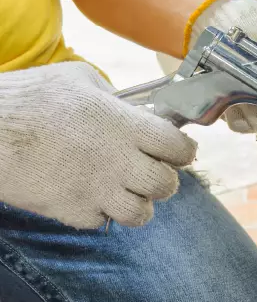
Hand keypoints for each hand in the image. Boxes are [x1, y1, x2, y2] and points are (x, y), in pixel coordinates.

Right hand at [0, 62, 196, 228]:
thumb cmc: (28, 98)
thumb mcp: (78, 79)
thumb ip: (114, 97)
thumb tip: (133, 109)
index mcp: (124, 125)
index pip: (180, 148)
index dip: (183, 150)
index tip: (177, 149)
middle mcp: (117, 161)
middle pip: (167, 185)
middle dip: (164, 179)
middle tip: (150, 170)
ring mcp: (95, 190)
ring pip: (142, 214)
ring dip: (138, 202)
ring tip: (125, 189)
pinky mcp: (72, 211)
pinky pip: (103, 222)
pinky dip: (101, 213)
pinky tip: (89, 195)